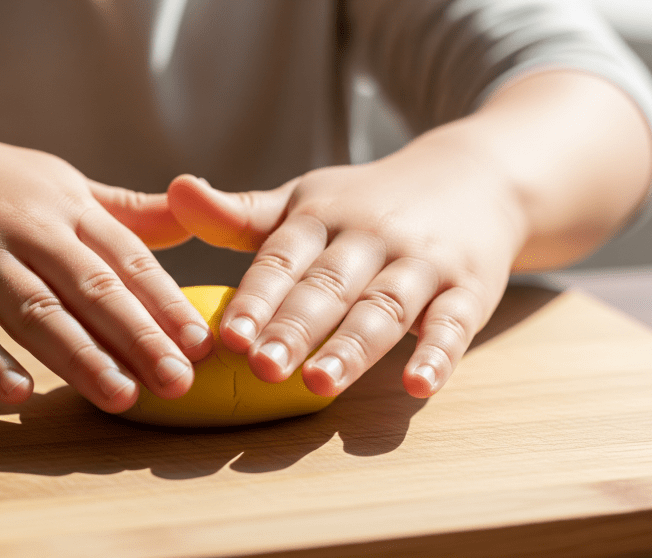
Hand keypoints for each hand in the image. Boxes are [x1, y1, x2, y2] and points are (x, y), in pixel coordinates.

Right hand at [0, 108, 210, 411]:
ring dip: (79, 356)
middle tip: (178, 382)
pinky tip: (18, 393)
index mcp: (66, 207)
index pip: (126, 259)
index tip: (201, 345)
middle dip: (138, 337)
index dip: (165, 303)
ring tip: (121, 397)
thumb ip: (124, 212)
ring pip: (32, 309)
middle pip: (90, 287)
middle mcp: (25, 227)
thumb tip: (192, 223)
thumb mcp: (59, 185)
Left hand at [166, 128, 526, 397]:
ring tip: (320, 383)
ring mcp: (422, 263)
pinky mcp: (468, 289)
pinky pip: (453, 324)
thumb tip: (175, 190)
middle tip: (263, 368)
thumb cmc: (368, 202)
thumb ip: (240, 215)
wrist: (476, 177)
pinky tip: (418, 385)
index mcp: (322, 217)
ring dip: (353, 347)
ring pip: (385, 307)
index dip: (257, 298)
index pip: (284, 259)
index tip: (229, 337)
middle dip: (295, 327)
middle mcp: (371, 237)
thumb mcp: (304, 202)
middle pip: (330, 286)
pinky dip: (437, 354)